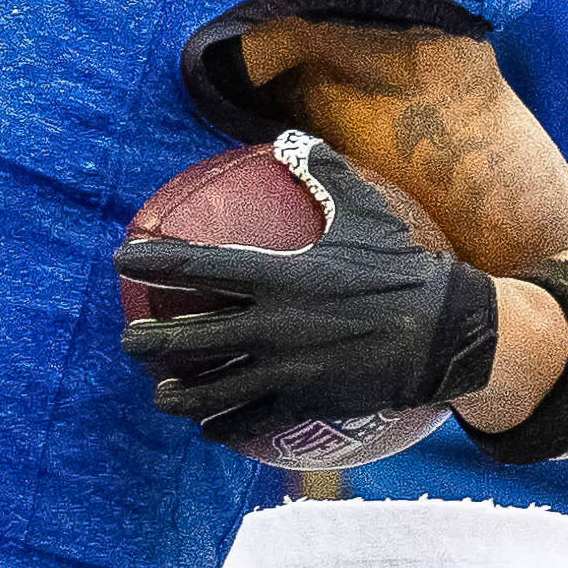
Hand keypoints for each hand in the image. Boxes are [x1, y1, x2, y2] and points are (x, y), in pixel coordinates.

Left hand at [115, 140, 499, 449]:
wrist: (445, 332)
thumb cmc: (402, 268)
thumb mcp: (364, 213)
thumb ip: (324, 175)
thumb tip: (295, 137)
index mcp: (281, 275)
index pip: (200, 268)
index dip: (156, 263)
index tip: (122, 259)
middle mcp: (273, 325)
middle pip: (190, 338)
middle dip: (150, 341)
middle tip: (130, 340)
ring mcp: (286, 369)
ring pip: (212, 390)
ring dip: (178, 395)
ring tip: (161, 395)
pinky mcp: (305, 402)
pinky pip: (251, 421)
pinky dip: (225, 427)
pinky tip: (210, 430)